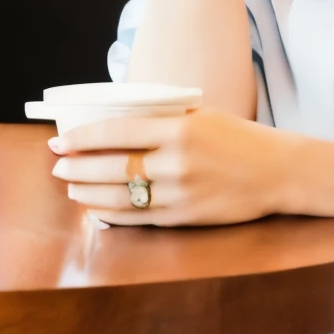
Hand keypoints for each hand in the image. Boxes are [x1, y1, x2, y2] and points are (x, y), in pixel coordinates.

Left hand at [50, 108, 286, 226]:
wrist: (276, 171)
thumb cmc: (237, 138)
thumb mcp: (200, 115)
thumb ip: (162, 119)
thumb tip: (115, 125)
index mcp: (179, 128)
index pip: (117, 132)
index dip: (83, 138)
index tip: (61, 140)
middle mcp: (176, 161)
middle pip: (111, 166)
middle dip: (77, 167)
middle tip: (57, 165)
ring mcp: (179, 193)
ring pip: (119, 196)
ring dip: (88, 193)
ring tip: (70, 188)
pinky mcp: (184, 217)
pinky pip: (137, 218)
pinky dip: (111, 214)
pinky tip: (96, 209)